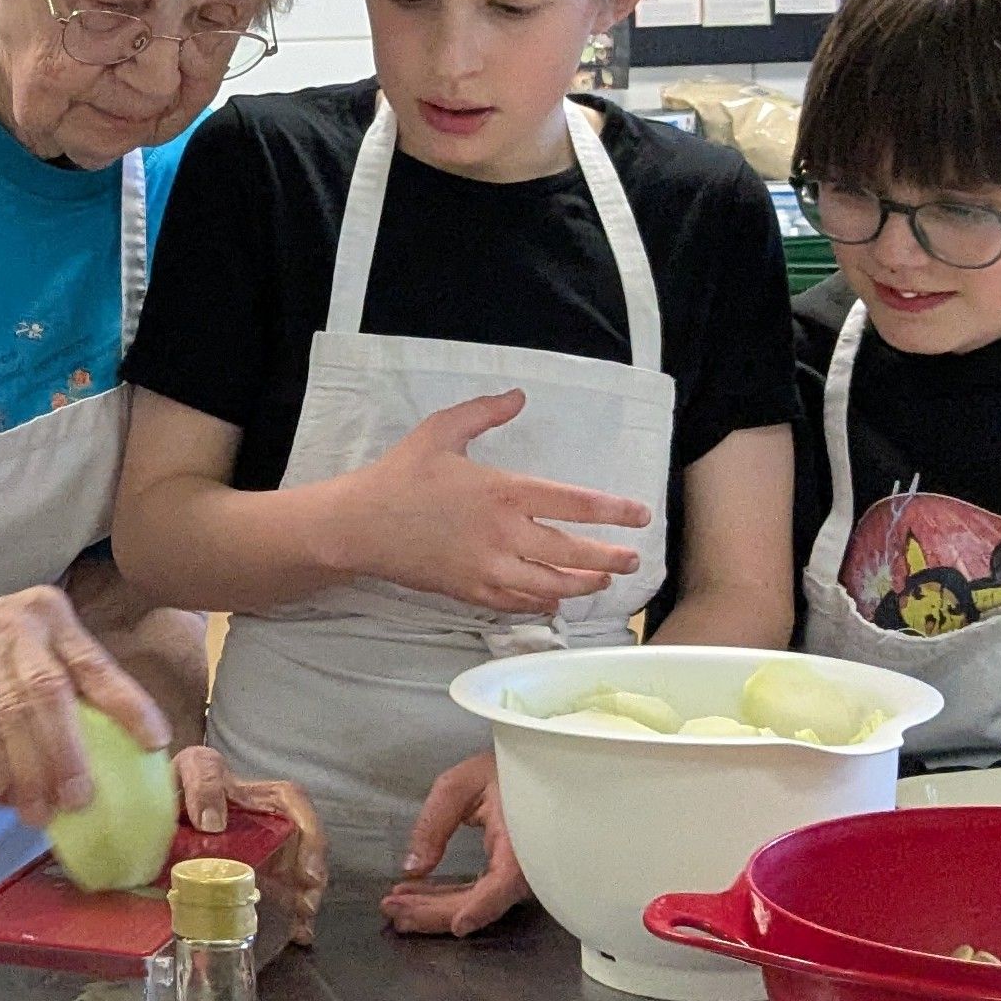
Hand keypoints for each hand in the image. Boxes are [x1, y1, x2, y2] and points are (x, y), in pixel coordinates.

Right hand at [0, 585, 167, 828]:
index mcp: (51, 617)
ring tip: (39, 813)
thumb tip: (105, 751)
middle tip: (80, 800)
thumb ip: (60, 684)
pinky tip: (1, 798)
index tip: (154, 742)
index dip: (129, 705)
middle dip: (69, 753)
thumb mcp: (24, 648)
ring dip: (29, 774)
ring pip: (14, 719)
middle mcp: (21, 627)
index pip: (97, 664)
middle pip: (52, 694)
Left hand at [174, 746, 328, 946]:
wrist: (158, 805)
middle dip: (312, 877)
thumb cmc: (183, 780)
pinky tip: (294, 934)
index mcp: (260, 796)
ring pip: (295, 873)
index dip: (310, 835)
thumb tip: (213, 822)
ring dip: (303, 899)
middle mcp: (270, 824)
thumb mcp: (194, 768)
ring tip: (301, 927)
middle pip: (304, 847)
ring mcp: (263, 852)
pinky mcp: (247, 876)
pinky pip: (275, 893)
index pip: (295, 805)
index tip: (308, 870)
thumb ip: (203, 782)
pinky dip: (288, 915)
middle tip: (306, 906)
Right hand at [350, 391, 647, 613]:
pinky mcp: (471, 592)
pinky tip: (556, 598)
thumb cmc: (401, 475)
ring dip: (584, 584)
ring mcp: (489, 569)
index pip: (575, 504)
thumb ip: (485, 412)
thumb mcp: (441, 430)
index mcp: (504, 492)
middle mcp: (505, 535)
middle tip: (635, 559)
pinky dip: (544, 602)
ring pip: (551, 585)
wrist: (359, 526)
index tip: (641, 514)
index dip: (614, 511)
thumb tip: (520, 397)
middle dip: (610, 558)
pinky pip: (519, 603)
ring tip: (604, 580)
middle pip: (573, 553)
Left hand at [380, 753, 529, 937]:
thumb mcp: (460, 784)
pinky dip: (447, 897)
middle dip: (434, 910)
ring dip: (434, 908)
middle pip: (481, 901)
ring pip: (476, 903)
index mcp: (520, 838)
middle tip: (392, 907)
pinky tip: (418, 894)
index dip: (482, 907)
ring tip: (396, 903)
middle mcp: (525, 864)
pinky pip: (477, 894)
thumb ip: (434, 824)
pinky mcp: (506, 876)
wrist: (529, 767)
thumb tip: (413, 868)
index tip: (458, 924)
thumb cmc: (501, 770)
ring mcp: (517, 874)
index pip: (505, 882)